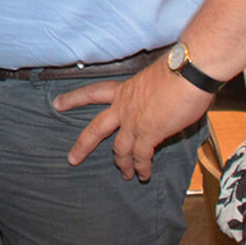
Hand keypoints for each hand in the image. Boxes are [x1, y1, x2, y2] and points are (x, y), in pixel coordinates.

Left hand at [53, 63, 213, 181]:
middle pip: (96, 129)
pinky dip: (142, 167)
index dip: (73, 99)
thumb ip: (149, 93)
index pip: (93, 93)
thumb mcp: (153, 79)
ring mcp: (134, 122)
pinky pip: (142, 156)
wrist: (188, 71)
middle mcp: (123, 107)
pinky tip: (144, 175)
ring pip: (120, 149)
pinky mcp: (150, 133)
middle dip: (83, 145)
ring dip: (122, 164)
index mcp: (123, 90)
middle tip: (72, 158)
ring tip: (125, 174)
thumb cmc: (177, 69)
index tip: (57, 103)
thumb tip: (159, 100)